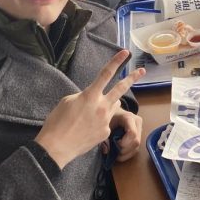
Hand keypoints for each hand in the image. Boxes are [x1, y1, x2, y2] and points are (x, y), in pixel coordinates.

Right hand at [35, 50, 144, 168]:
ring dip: (109, 103)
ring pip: (114, 106)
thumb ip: (83, 96)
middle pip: (121, 89)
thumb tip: (91, 97)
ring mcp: (106, 120)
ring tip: (94, 111)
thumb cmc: (57, 123)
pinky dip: (101, 121)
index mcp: (90, 95)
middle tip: (142, 70)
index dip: (116, 61)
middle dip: (133, 78)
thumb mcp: (67, 101)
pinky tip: (87, 128)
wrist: (57, 147)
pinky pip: (107, 122)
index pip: (106, 74)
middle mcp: (102, 106)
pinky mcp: (106, 132)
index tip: (125, 52)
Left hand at [104, 108, 142, 161]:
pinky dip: (127, 154)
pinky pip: (136, 148)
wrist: (113, 111)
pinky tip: (119, 153)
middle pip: (136, 142)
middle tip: (113, 150)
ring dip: (126, 153)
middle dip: (124, 150)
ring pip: (137, 147)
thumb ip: (104, 136)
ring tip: (115, 153)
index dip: (124, 142)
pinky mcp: (139, 136)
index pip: (133, 133)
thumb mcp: (105, 124)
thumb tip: (106, 151)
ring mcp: (140, 129)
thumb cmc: (108, 116)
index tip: (115, 143)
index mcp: (129, 117)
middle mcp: (137, 123)